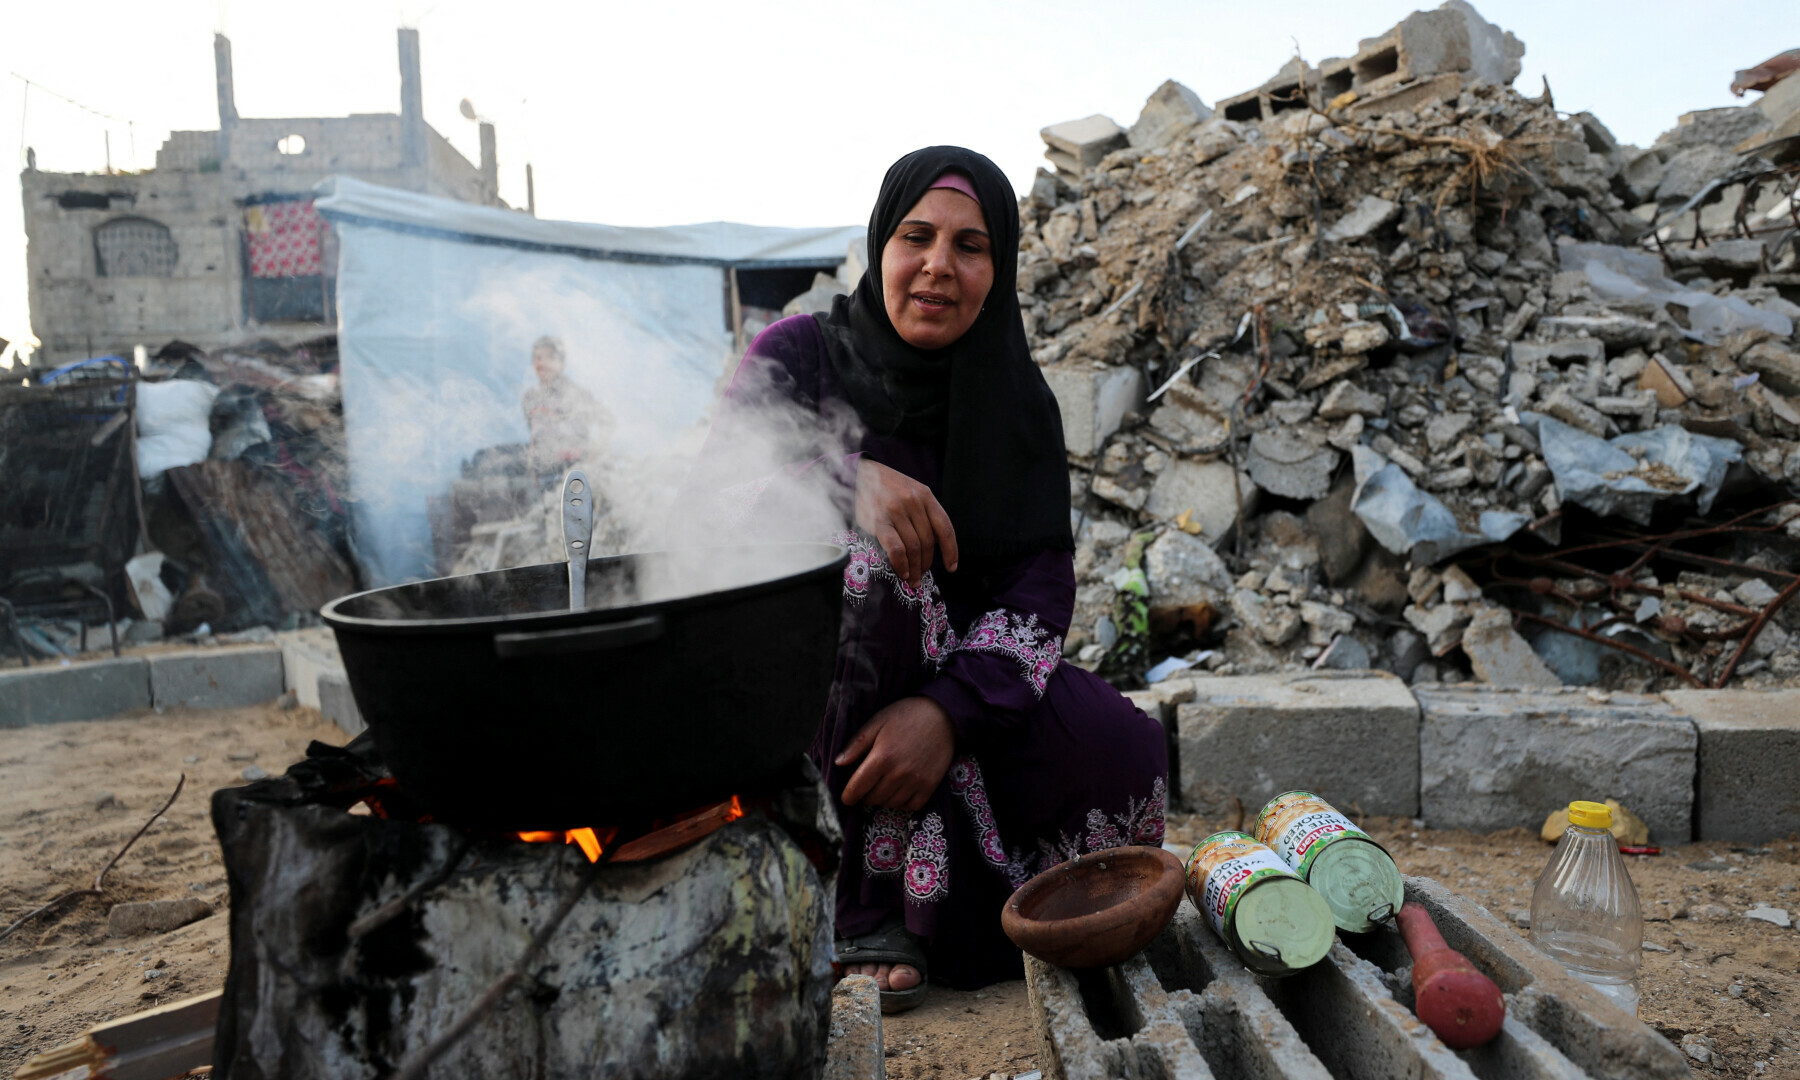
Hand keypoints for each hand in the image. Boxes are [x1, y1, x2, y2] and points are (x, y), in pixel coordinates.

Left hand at [835, 697, 955, 812]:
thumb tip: (838, 763)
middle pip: (872, 798)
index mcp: (882, 757)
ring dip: (882, 799)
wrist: (943, 715)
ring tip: (882, 786)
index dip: (848, 796)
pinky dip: (901, 803)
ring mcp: (916, 782)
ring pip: (890, 804)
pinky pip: (910, 806)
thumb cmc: (906, 715)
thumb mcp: (877, 722)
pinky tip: (899, 791)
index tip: (847, 797)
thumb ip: (856, 744)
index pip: (857, 788)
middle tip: (866, 786)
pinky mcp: (930, 786)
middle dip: (864, 795)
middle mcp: (899, 773)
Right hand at [854, 458, 957, 588]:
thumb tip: (933, 545)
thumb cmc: (888, 487)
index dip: (950, 551)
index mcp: (925, 495)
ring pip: (913, 547)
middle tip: (922, 574)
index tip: (952, 567)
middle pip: (928, 541)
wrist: (860, 473)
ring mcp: (895, 511)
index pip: (945, 528)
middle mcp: (913, 502)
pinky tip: (903, 572)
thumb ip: (924, 512)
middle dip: (927, 563)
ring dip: (915, 568)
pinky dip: (901, 564)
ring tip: (913, 578)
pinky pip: (895, 548)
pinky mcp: (878, 520)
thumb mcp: (911, 491)